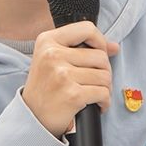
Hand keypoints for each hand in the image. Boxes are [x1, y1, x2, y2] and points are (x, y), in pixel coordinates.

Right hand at [22, 21, 118, 137]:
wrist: (32, 117)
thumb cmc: (45, 87)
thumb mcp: (54, 59)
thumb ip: (83, 48)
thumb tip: (114, 47)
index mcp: (47, 41)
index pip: (87, 29)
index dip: (100, 42)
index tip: (98, 54)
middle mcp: (53, 55)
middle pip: (100, 56)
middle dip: (104, 71)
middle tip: (93, 81)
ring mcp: (62, 75)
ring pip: (105, 76)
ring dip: (104, 88)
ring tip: (93, 93)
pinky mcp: (72, 95)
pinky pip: (103, 93)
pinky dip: (104, 102)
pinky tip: (95, 105)